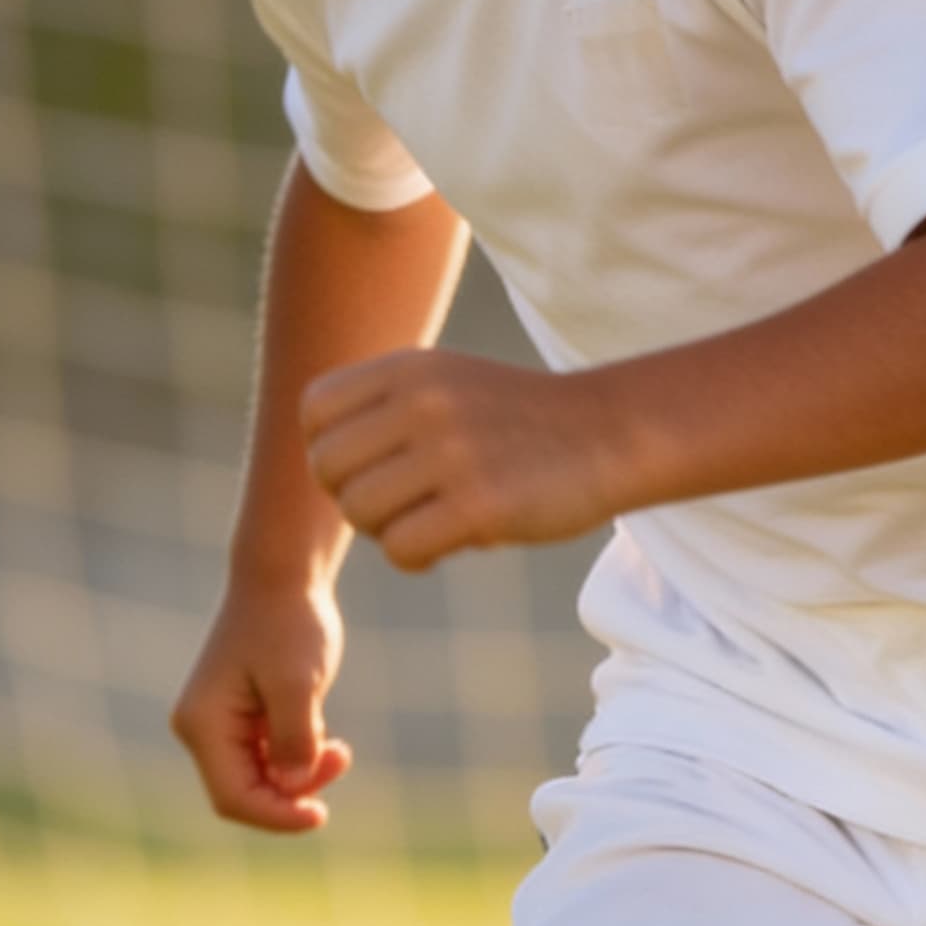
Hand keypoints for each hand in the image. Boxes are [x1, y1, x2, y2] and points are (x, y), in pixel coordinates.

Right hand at [171, 575, 354, 832]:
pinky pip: (268, 759)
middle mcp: (202, 729)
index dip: (277, 816)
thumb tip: (291, 788)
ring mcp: (219, 724)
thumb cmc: (289, 625)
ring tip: (341, 751)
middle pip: (245, 793)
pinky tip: (328, 741)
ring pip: (260, 779)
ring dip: (302, 775)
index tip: (321, 815)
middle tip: (341, 760)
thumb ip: (294, 741)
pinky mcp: (241, 718)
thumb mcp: (298, 684)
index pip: (233, 798)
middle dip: (294, 793)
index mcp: (203, 724)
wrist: (283, 578)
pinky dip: (299, 758)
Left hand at [299, 348, 628, 572]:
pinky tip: (448, 544)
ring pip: (360, 511)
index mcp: (408, 368)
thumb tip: (318, 461)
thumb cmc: (517, 420)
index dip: (330, 450)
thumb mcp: (446, 383)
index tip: (373, 467)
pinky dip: (416, 558)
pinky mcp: (479, 504)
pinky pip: (402, 549)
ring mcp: (450, 452)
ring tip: (428, 521)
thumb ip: (383, 406)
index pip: (315, 412)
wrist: (610, 432)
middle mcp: (422, 402)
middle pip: (328, 468)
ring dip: (386, 531)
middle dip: (353, 497)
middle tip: (399, 505)